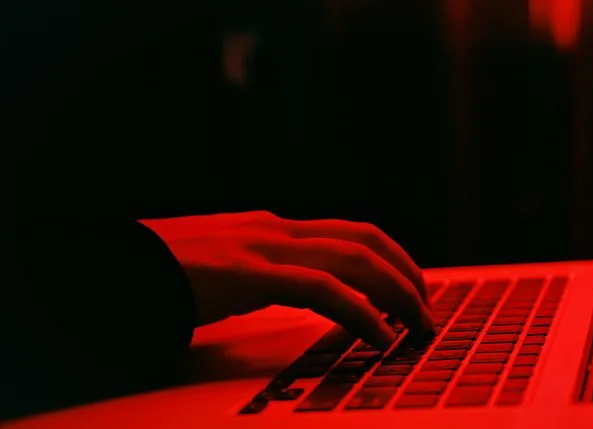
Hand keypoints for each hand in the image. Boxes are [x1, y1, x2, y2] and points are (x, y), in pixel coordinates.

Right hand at [140, 211, 433, 346]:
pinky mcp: (247, 274)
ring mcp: (261, 248)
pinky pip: (323, 291)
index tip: (412, 288)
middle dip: (406, 273)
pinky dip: (360, 313)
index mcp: (269, 229)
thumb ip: (261, 274)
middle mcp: (273, 230)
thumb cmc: (159, 273)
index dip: (390, 259)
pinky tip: (378, 337)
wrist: (109, 264)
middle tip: (428, 309)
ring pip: (355, 260)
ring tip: (420, 325)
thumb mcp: (222, 269)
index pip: (350, 234)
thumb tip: (298, 292)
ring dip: (397, 292)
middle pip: (364, 240)